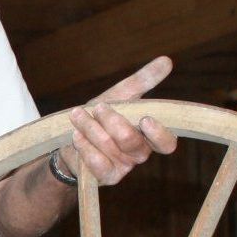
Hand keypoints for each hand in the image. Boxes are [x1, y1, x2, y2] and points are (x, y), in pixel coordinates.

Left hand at [61, 56, 179, 184]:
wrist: (69, 139)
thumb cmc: (99, 118)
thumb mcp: (119, 97)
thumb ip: (141, 82)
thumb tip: (167, 61)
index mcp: (148, 135)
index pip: (167, 143)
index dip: (159, 134)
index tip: (145, 119)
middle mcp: (138, 152)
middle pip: (132, 142)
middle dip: (113, 122)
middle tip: (98, 107)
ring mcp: (123, 166)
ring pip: (110, 148)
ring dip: (91, 128)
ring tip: (77, 115)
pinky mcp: (105, 176)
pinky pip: (98, 163)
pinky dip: (85, 146)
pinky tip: (76, 135)